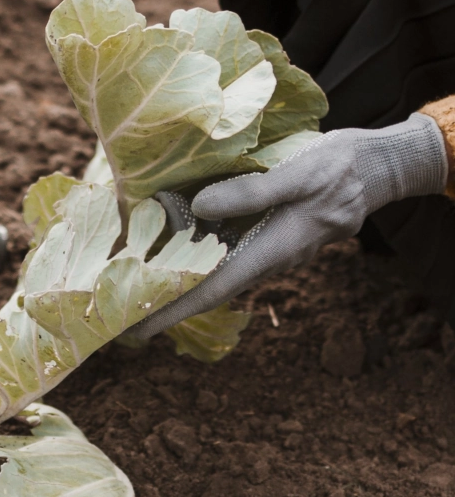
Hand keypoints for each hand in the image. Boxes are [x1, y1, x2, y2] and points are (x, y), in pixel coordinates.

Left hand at [129, 113, 448, 337]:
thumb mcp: (299, 173)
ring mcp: (268, 248)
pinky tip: (168, 250)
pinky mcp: (267, 234)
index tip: (139, 329)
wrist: (375, 167)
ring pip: (215, 271)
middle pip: (209, 287)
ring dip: (178, 281)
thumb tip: (200, 206)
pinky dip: (195, 256)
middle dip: (167, 304)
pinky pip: (226, 252)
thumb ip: (252, 192)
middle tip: (121, 316)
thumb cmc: (340, 168)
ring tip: (132, 286)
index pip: (213, 289)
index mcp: (273, 250)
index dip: (174, 311)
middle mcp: (267, 257)